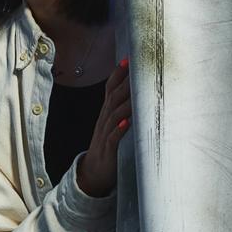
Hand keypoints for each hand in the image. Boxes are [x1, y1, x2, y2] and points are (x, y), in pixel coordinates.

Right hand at [77, 57, 131, 196]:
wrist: (93, 173)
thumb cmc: (108, 146)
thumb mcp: (113, 126)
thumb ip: (122, 110)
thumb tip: (139, 93)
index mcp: (106, 114)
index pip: (110, 89)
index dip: (118, 75)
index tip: (128, 59)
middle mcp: (104, 121)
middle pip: (113, 98)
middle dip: (125, 83)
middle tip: (137, 69)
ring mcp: (105, 134)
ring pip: (114, 115)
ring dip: (125, 103)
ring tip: (136, 93)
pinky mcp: (109, 150)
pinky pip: (113, 138)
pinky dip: (119, 129)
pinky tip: (127, 122)